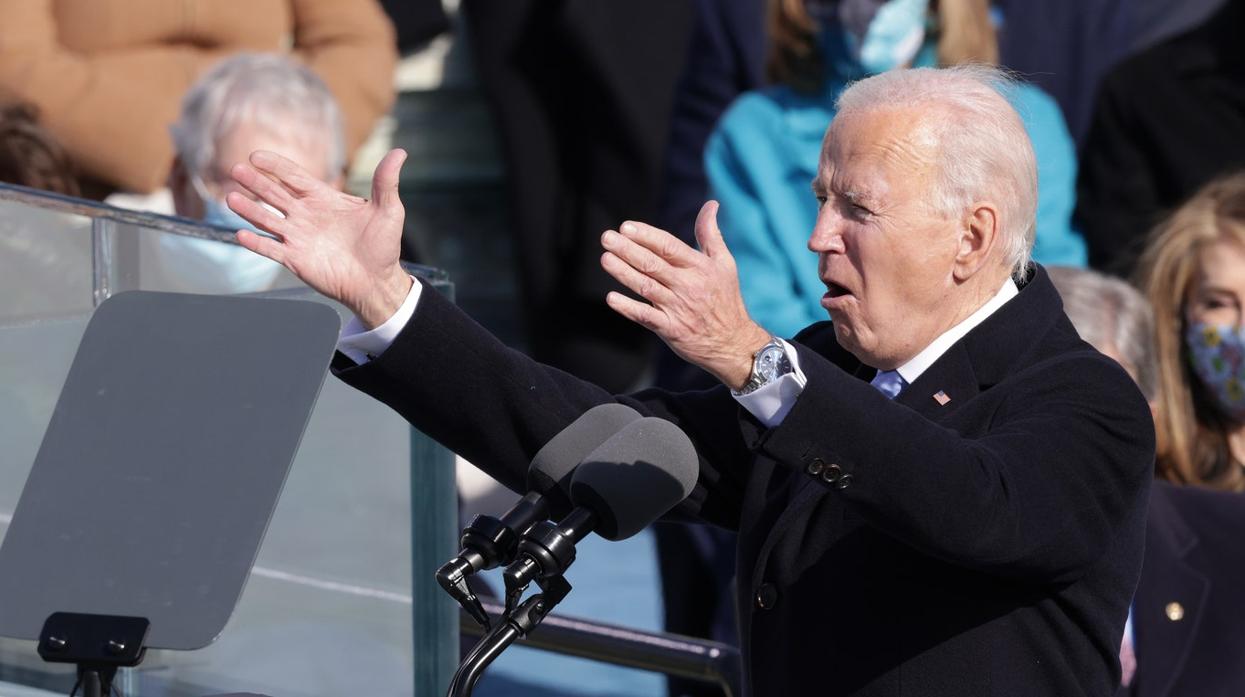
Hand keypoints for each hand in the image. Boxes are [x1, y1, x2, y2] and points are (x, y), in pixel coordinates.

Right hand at [226, 148, 412, 327]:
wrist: (378, 281)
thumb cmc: (383, 246)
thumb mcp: (388, 210)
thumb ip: (386, 181)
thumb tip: (400, 151)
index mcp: (324, 199)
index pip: (294, 177)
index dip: (275, 166)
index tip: (256, 156)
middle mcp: (306, 215)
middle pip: (275, 194)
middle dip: (255, 182)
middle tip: (236, 170)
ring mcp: (299, 237)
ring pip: (267, 220)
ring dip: (249, 210)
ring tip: (231, 198)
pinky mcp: (296, 259)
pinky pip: (271, 249)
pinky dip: (256, 243)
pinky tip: (240, 234)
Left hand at [600, 201, 769, 388]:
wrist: (733, 343)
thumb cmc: (726, 299)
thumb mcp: (725, 263)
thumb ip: (711, 234)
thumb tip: (710, 204)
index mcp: (699, 267)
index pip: (669, 246)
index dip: (647, 236)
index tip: (626, 226)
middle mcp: (688, 286)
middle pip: (653, 264)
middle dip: (628, 250)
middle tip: (607, 238)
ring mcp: (678, 308)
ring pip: (646, 287)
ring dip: (624, 273)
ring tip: (606, 259)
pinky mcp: (670, 329)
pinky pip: (646, 317)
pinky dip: (628, 307)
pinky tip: (612, 298)